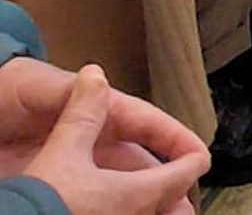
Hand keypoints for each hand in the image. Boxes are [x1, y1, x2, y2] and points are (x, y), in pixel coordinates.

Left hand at [17, 65, 207, 213]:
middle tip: (186, 206)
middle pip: (136, 166)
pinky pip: (92, 204)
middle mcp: (85, 145)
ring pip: (119, 191)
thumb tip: (99, 77)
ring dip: (147, 204)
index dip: (171, 138)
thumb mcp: (27, 88)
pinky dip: (119, 211)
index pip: (139, 123)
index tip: (198, 156)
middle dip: (167, 183)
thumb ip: (66, 91)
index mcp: (88, 114)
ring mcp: (68, 173)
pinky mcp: (51, 193)